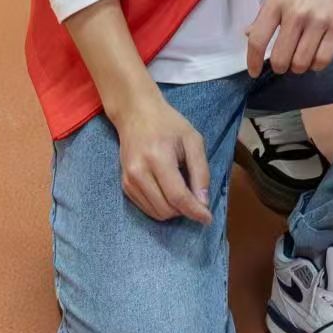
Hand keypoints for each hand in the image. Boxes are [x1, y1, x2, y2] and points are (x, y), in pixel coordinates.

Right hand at [110, 88, 211, 223]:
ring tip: (183, 192)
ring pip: (156, 213)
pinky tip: (169, 192)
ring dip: (174, 211)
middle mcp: (139, 172)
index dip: (194, 211)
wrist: (136, 114)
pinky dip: (161, 207)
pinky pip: (146, 208)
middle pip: (166, 209)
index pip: (177, 196)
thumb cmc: (169, 124)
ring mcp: (129, 180)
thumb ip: (200, 171)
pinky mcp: (125, 185)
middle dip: (185, 210)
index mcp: (158, 158)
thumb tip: (203, 203)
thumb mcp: (193, 140)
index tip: (208, 218)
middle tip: (196, 198)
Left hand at [245, 0, 332, 76]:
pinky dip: (317, 65)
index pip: (257, 39)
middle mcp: (295, 12)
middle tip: (285, 62)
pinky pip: (323, 59)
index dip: (252, 61)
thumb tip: (249, 34)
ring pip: (301, 62)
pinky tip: (317, 56)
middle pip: (280, 58)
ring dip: (299, 66)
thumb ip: (268, 10)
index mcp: (277, 0)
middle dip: (280, 66)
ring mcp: (318, 20)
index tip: (253, 72)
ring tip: (302, 57)